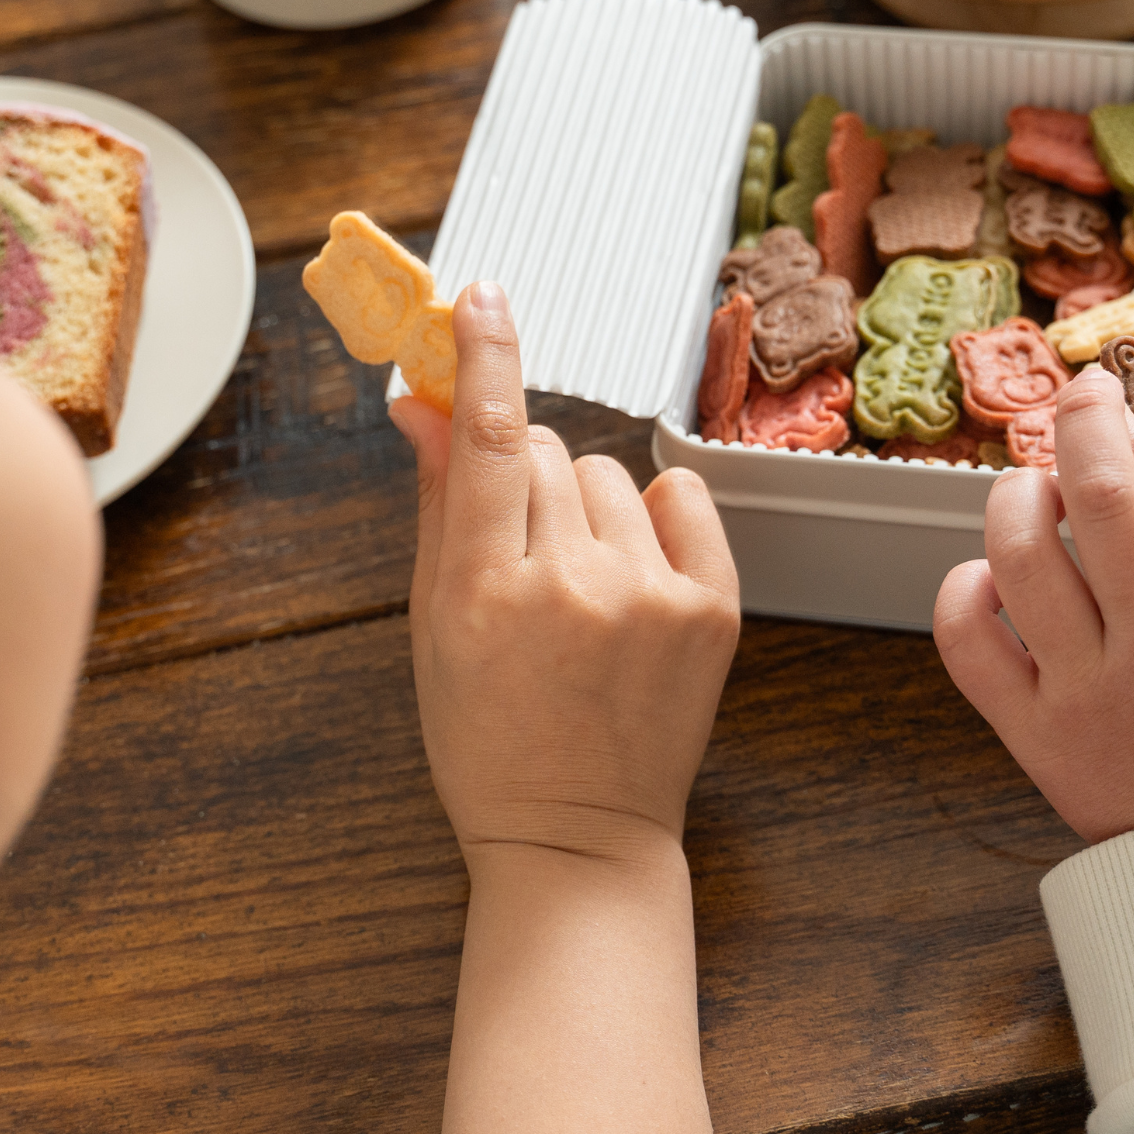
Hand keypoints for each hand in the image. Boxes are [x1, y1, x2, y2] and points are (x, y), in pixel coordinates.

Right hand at [389, 284, 742, 865]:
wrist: (578, 835)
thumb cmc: (490, 737)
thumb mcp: (435, 626)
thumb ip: (435, 505)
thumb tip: (421, 403)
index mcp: (484, 593)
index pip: (486, 439)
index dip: (483, 356)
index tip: (482, 298)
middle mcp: (571, 586)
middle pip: (540, 449)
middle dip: (520, 477)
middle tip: (518, 550)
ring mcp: (650, 596)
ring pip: (603, 473)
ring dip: (583, 506)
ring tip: (577, 587)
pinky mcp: (712, 609)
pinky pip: (680, 495)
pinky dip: (655, 516)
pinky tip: (633, 572)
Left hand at [933, 369, 1133, 841]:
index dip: (1126, 421)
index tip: (1109, 390)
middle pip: (1096, 497)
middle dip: (1075, 425)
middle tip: (1072, 401)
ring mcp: (1087, 691)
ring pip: (1020, 559)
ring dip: (1013, 500)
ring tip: (1031, 490)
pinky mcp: (1034, 734)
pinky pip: (969, 645)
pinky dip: (963, 593)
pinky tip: (988, 577)